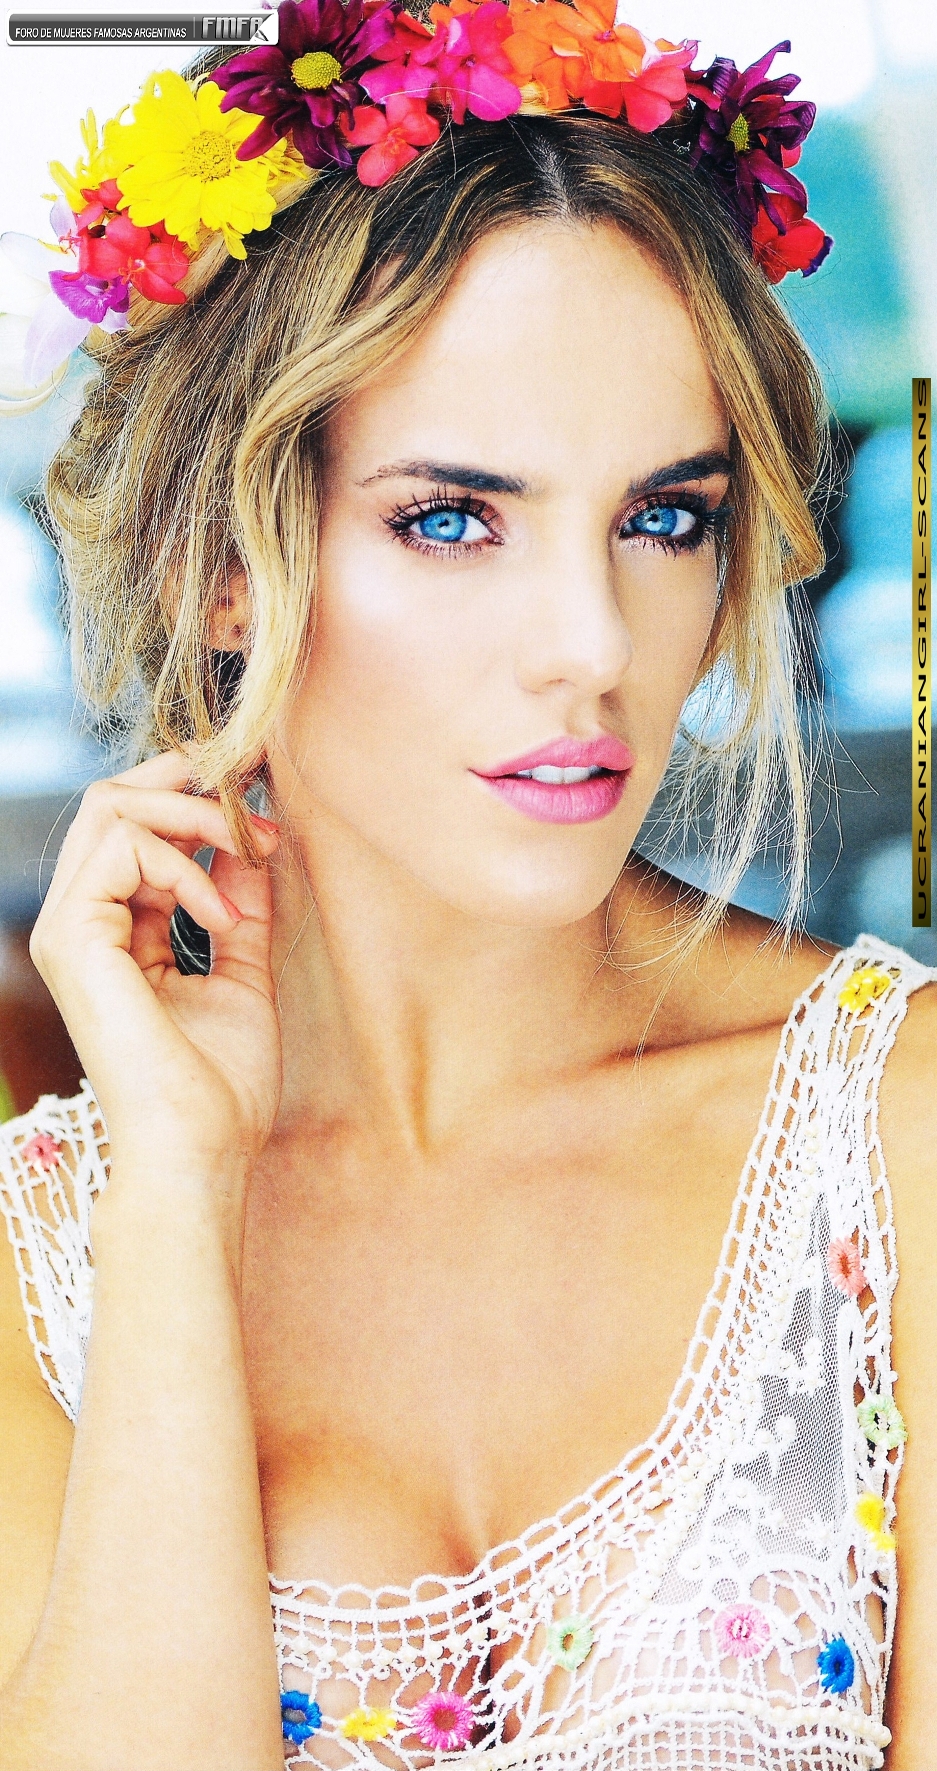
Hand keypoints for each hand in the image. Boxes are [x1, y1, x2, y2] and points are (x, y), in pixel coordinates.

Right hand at [29, 752, 282, 1234]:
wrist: (200, 1153)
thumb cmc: (220, 1088)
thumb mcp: (242, 971)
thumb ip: (240, 905)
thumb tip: (252, 842)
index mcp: (110, 933)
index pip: (131, 829)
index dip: (191, 795)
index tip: (258, 784)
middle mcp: (78, 925)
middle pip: (111, 801)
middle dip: (190, 782)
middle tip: (257, 796)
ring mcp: (67, 930)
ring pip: (111, 806)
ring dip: (196, 816)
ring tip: (252, 853)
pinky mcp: (73, 937)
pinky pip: (122, 846)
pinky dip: (186, 864)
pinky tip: (222, 917)